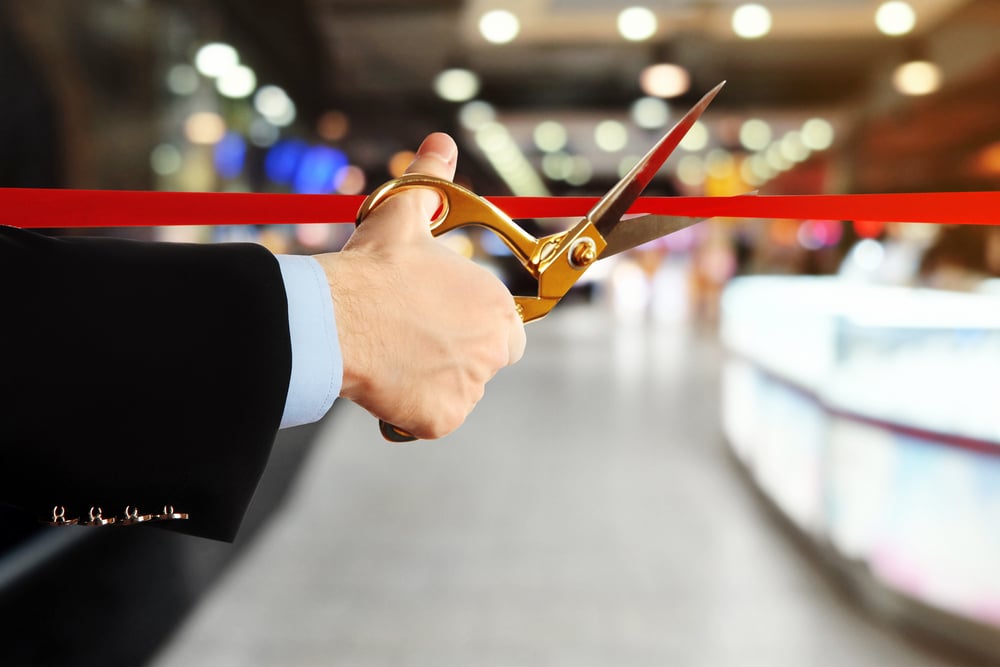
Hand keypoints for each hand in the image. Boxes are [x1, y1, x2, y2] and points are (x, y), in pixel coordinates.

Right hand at [314, 133, 525, 438]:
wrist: (336, 318)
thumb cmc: (374, 268)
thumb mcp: (406, 215)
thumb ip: (432, 180)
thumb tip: (440, 143)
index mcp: (496, 305)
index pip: (507, 327)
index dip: (474, 325)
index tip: (443, 321)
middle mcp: (494, 349)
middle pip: (486, 362)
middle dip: (458, 357)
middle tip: (416, 340)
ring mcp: (469, 388)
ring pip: (457, 392)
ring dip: (432, 382)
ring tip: (394, 356)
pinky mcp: (442, 419)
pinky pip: (432, 421)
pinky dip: (411, 412)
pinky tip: (386, 384)